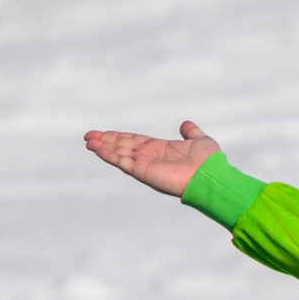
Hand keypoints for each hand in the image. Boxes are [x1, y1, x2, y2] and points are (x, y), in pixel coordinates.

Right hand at [83, 121, 221, 196]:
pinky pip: (122, 162)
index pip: (134, 140)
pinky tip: (97, 149)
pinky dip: (109, 155)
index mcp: (160, 149)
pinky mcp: (143, 171)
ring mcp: (145, 165)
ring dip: (103, 147)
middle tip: (88, 136)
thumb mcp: (199, 140)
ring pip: (119, 153)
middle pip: (122, 146)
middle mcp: (150, 157)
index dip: (119, 137)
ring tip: (88, 141)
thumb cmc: (209, 161)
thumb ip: (190, 132)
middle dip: (106, 141)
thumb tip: (186, 124)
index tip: (104, 134)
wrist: (210, 175)